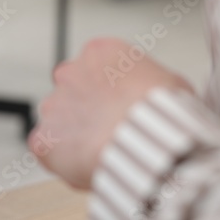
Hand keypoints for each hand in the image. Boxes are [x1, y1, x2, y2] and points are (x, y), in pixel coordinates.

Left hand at [29, 38, 193, 189]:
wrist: (150, 143)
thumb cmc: (165, 115)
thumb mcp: (175, 85)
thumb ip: (153, 83)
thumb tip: (159, 96)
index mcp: (100, 53)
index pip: (96, 67)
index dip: (109, 91)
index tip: (120, 107)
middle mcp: (70, 73)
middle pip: (72, 90)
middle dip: (87, 109)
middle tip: (109, 130)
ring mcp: (54, 105)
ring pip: (59, 119)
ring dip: (75, 134)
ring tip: (103, 152)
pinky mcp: (44, 138)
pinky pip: (47, 149)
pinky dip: (63, 159)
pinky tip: (86, 166)